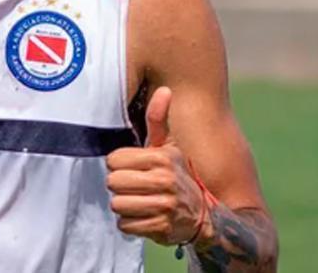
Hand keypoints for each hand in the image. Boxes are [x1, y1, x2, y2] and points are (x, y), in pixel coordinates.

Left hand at [106, 86, 210, 245]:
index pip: (114, 160)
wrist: (204, 215)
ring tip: (139, 202)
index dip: (118, 165)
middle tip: (134, 187)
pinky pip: (125, 225)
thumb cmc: (177, 175)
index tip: (131, 169)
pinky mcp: (160, 228)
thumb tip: (165, 89)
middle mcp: (164, 180)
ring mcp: (163, 205)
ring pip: (117, 205)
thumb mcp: (170, 148)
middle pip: (113, 182)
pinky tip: (144, 217)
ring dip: (124, 206)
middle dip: (119, 186)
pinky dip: (130, 224)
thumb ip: (159, 120)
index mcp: (161, 157)